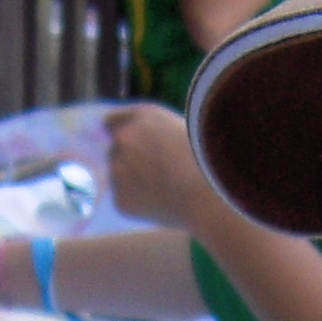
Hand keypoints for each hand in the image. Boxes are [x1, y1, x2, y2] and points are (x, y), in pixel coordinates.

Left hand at [99, 105, 210, 228]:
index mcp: (142, 116)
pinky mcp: (120, 198)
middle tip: (158, 173)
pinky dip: (137, 204)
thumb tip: (135, 139)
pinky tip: (161, 204)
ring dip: (132, 182)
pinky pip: (124, 201)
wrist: (206, 193)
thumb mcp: (185, 129)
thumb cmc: (208, 160)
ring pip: (119, 177)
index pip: (113, 121)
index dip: (121, 133)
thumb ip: (156, 130)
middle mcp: (123, 138)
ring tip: (165, 190)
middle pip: (115, 150)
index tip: (127, 144)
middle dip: (129, 160)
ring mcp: (117, 170)